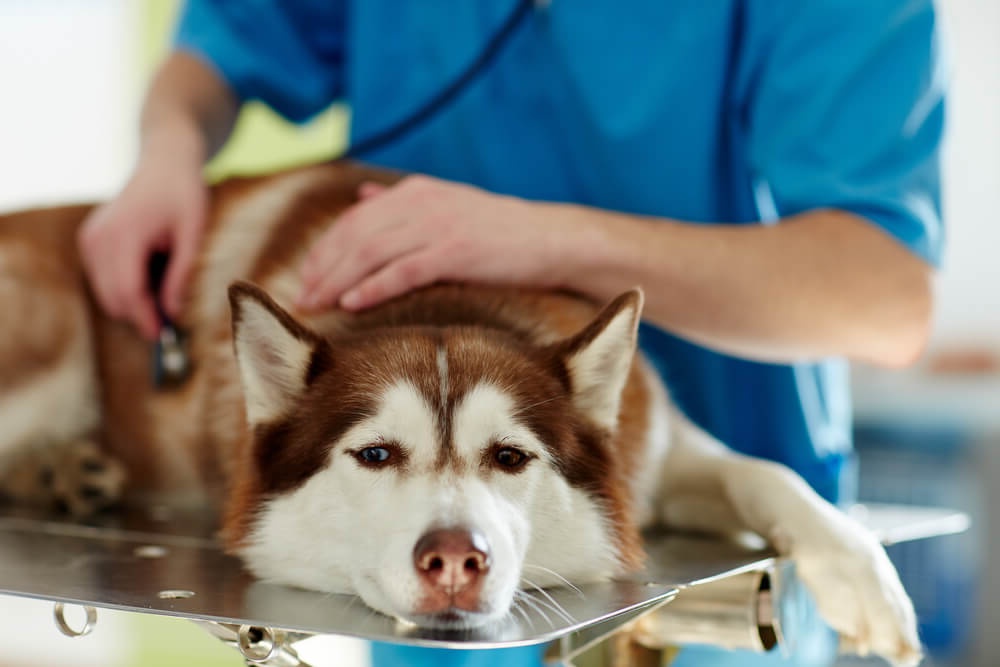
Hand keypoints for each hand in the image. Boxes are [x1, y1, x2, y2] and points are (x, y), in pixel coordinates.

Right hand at [78, 157, 206, 339]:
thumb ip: (183, 273)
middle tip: (171, 322)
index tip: (163, 336)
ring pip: (106, 291)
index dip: (145, 318)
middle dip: (140, 314)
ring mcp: (90, 238)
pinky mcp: (90, 240)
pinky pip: (103, 279)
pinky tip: (151, 271)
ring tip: (165, 285)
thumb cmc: (185, 195)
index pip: (128, 290)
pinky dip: (125, 286)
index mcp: (125, 233)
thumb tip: (174, 313)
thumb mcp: (194, 233)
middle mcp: (99, 237)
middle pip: (114, 296)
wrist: (163, 163)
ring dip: (133, 301)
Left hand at [297, 175, 580, 310]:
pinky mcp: (456, 251)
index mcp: (416, 191)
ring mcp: (438, 226)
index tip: (304, 278)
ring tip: (317, 304)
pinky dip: (373, 287)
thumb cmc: (498, 232)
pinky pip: (404, 270)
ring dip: (338, 280)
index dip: (325, 249)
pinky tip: (352, 304)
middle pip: (355, 235)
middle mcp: (421, 202)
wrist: (550, 240)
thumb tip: (363, 194)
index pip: (354, 219)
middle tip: (302, 299)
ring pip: (372, 251)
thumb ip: (401, 202)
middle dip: (323, 267)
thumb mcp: (447, 204)